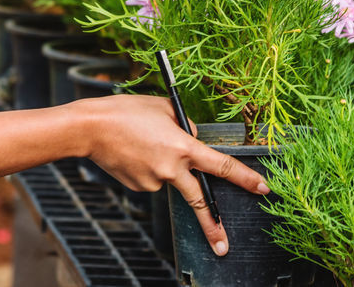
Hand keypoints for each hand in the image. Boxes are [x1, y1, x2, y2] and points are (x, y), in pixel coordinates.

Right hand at [78, 95, 269, 256]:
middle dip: (212, 227)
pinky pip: (153, 178)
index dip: (245, 178)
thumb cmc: (127, 112)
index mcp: (183, 147)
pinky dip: (148, 166)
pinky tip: (133, 152)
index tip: (263, 189)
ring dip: (164, 164)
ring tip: (142, 141)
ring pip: (171, 177)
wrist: (89, 129)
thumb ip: (185, 125)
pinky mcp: (138, 187)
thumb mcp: (164, 108)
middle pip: (199, 201)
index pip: (221, 166)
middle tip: (224, 246)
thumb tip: (194, 137)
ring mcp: (154, 182)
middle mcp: (171, 170)